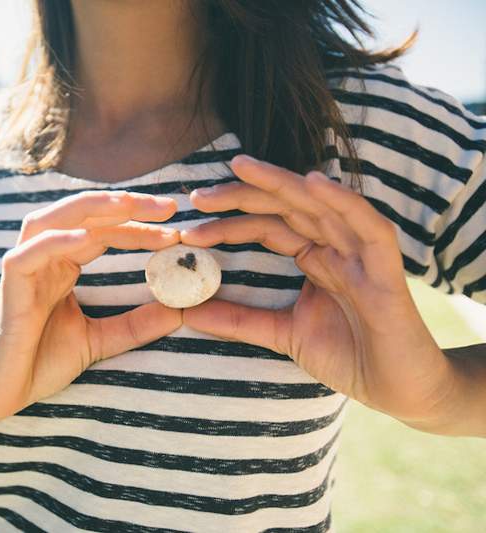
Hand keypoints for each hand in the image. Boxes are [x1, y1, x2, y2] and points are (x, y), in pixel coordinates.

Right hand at [0, 190, 182, 434]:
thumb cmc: (39, 363)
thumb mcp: (100, 341)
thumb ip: (136, 324)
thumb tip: (180, 310)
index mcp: (63, 265)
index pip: (104, 231)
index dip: (139, 225)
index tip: (176, 227)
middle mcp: (44, 259)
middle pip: (83, 215)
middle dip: (125, 205)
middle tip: (168, 206)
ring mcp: (24, 270)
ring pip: (51, 220)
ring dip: (89, 209)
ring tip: (128, 205)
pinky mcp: (8, 289)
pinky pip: (27, 255)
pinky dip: (54, 242)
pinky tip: (85, 238)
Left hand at [181, 155, 455, 430]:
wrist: (400, 391)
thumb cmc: (351, 357)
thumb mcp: (283, 334)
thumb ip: (240, 321)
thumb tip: (187, 312)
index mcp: (314, 257)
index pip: (266, 226)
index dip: (228, 223)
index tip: (188, 231)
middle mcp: (335, 246)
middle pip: (285, 206)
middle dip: (242, 195)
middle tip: (198, 195)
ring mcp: (361, 254)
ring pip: (319, 204)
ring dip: (281, 183)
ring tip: (240, 167)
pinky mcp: (386, 269)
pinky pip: (368, 226)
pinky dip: (342, 202)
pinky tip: (313, 183)